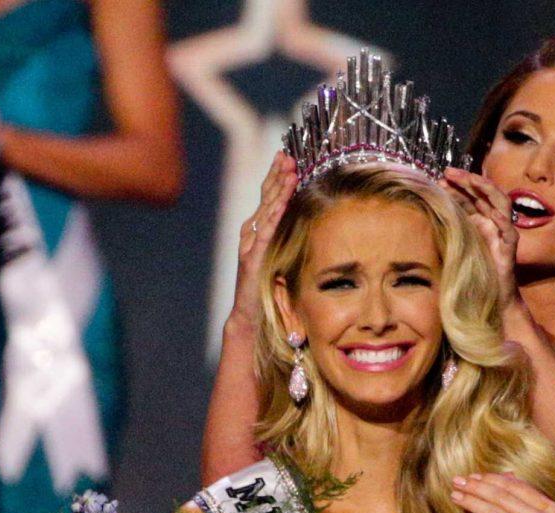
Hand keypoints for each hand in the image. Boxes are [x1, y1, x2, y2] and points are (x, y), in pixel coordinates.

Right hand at [232, 153, 298, 326]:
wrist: (248, 314)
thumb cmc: (264, 288)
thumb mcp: (277, 258)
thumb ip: (285, 240)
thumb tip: (306, 223)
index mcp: (256, 231)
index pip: (266, 197)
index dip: (276, 176)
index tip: (286, 157)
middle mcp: (250, 233)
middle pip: (264, 197)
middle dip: (276, 175)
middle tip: (288, 155)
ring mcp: (250, 245)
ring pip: (266, 210)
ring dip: (278, 189)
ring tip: (289, 171)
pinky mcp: (253, 258)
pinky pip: (266, 232)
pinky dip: (275, 214)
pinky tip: (283, 201)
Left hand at [441, 168, 517, 301]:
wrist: (491, 296)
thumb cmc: (473, 271)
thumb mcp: (456, 245)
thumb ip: (447, 229)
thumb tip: (428, 212)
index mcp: (480, 219)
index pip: (471, 195)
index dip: (457, 184)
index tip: (439, 177)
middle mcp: (494, 222)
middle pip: (485, 193)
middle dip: (468, 180)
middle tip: (449, 172)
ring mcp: (503, 233)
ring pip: (502, 204)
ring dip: (487, 191)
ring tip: (473, 181)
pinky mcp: (510, 249)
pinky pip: (509, 230)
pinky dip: (502, 220)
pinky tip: (492, 213)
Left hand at [452, 473, 554, 512]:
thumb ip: (528, 500)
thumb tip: (506, 474)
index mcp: (550, 508)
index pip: (516, 486)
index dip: (491, 479)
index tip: (473, 476)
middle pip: (502, 497)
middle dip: (477, 487)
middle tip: (458, 481)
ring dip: (471, 502)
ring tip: (455, 496)